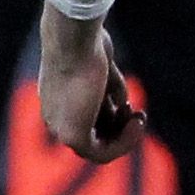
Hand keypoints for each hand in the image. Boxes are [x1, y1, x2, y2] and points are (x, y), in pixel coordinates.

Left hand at [37, 9, 144, 162]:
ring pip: (97, 148)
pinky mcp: (71, 136)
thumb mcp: (101, 66)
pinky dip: (124, 143)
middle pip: (92, 135)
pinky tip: (136, 124)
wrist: (73, 41)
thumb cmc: (86, 44)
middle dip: (120, 128)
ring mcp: (60, 128)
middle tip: (137, 114)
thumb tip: (121, 104)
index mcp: (57, 100)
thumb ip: (108, 89)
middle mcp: (55, 116)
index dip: (113, 117)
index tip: (127, 105)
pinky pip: (101, 153)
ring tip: (139, 118)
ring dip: (125, 137)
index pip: (85, 120)